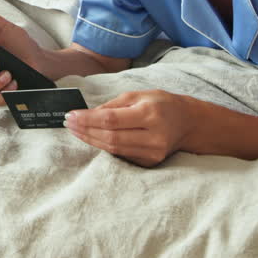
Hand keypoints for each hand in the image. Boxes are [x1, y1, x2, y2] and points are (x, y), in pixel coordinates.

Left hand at [63, 90, 193, 166]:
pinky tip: (93, 138)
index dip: (87, 119)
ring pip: (113, 149)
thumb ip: (114, 105)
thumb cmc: (162, 104)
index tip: (71, 115)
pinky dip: (104, 147)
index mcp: (150, 114)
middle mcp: (153, 136)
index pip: (111, 119)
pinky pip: (121, 155)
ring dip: (91, 140)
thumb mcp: (140, 95)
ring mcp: (153, 152)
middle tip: (69, 123)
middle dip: (85, 130)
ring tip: (76, 131)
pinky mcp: (150, 162)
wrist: (188, 124)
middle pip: (110, 137)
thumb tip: (88, 114)